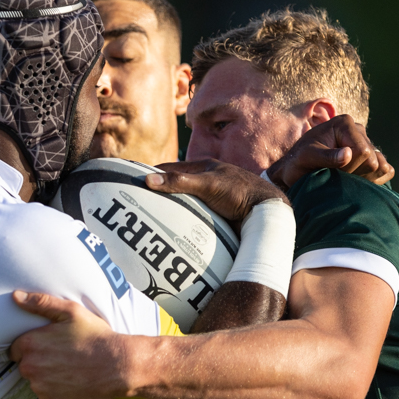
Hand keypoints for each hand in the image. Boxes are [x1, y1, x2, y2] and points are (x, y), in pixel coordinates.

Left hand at [9, 291, 140, 398]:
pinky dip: (55, 391)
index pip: (15, 348)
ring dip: (46, 377)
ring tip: (68, 368)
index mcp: (30, 344)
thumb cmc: (95, 337)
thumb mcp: (70, 311)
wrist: (118, 366)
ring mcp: (39, 387)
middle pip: (25, 365)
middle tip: (61, 355)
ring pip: (35, 381)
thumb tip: (16, 296)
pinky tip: (71, 381)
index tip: (47, 345)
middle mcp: (30, 367)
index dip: (31, 346)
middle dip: (38, 360)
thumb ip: (40, 303)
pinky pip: (46, 395)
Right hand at [144, 159, 286, 231]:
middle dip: (157, 193)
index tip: (130, 180)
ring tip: (148, 220)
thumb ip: (179, 182)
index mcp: (203, 168)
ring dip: (169, 210)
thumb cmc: (240, 192)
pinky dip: (180, 221)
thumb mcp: (207, 184)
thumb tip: (147, 179)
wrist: (267, 214)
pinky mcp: (215, 215)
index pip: (169, 168)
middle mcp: (205, 182)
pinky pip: (192, 217)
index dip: (150, 173)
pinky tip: (171, 230)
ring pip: (183, 203)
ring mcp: (210, 199)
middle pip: (174, 187)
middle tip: (135, 203)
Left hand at [265, 114, 393, 190]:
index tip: (331, 171)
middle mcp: (359, 129)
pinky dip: (374, 180)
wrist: (296, 169)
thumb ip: (325, 156)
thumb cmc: (298, 162)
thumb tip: (348, 154)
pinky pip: (386, 170)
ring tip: (342, 177)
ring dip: (363, 178)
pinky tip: (355, 181)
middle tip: (335, 176)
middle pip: (373, 161)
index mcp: (344, 124)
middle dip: (355, 174)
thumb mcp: (306, 158)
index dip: (349, 167)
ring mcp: (367, 142)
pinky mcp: (372, 155)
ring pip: (381, 167)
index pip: (363, 152)